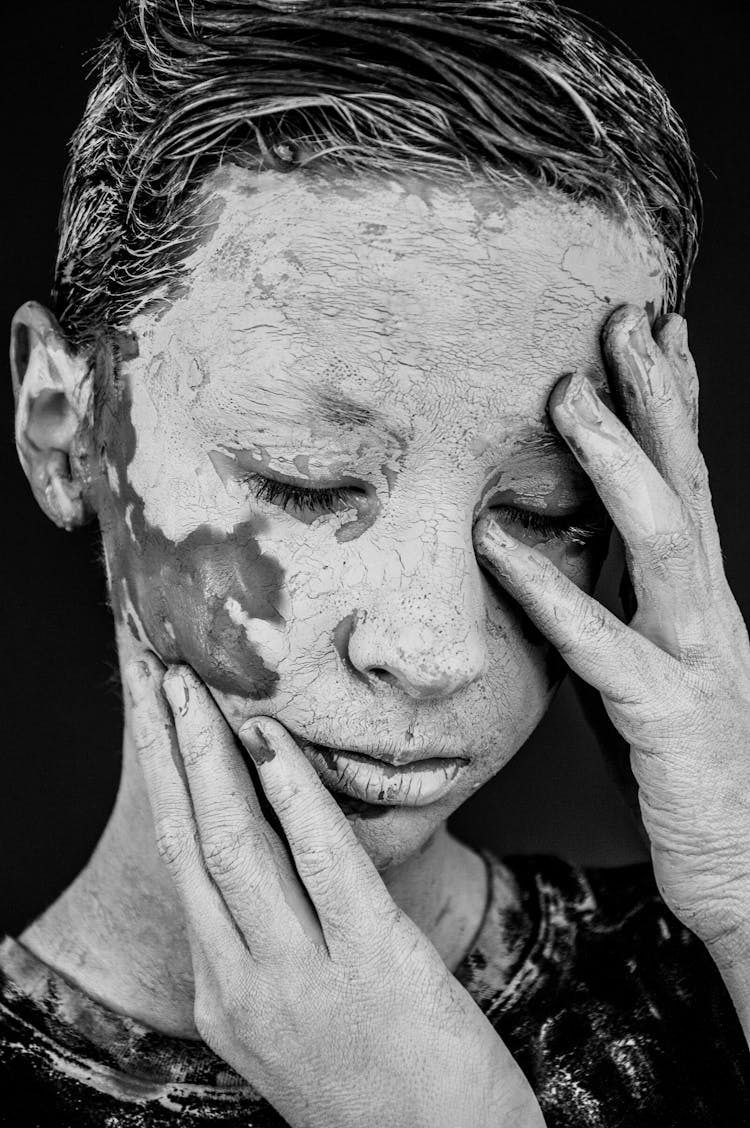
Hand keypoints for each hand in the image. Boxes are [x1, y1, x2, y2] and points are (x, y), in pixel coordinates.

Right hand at [124, 658, 544, 1127]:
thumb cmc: (383, 1090)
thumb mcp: (298, 1023)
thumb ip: (272, 949)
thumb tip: (276, 856)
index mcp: (223, 994)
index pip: (180, 863)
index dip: (161, 781)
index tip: (152, 717)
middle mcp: (242, 985)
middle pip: (189, 840)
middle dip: (164, 748)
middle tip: (152, 670)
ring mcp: (300, 977)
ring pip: (234, 846)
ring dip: (207, 755)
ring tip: (190, 684)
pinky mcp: (369, 963)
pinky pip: (322, 862)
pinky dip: (293, 793)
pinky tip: (274, 740)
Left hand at [474, 305, 749, 967]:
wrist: (743, 868)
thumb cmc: (683, 762)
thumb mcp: (652, 663)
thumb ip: (621, 602)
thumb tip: (567, 547)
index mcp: (699, 598)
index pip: (689, 481)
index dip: (674, 404)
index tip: (654, 332)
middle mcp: (709, 613)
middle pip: (686, 484)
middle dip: (656, 398)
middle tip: (622, 320)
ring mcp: (696, 660)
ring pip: (664, 541)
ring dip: (618, 464)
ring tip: (568, 398)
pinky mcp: (667, 717)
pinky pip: (604, 644)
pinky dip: (550, 590)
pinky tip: (497, 544)